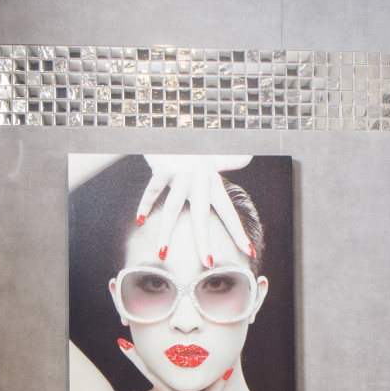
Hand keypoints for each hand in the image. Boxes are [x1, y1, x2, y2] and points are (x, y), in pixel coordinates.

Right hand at [136, 155, 255, 258]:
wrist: (175, 127)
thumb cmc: (194, 146)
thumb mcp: (215, 154)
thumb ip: (231, 160)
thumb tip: (249, 154)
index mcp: (213, 182)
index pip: (228, 212)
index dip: (238, 232)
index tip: (249, 252)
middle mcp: (200, 179)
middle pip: (200, 217)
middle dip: (203, 242)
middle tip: (207, 263)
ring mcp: (181, 174)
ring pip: (173, 209)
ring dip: (166, 232)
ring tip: (163, 253)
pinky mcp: (163, 167)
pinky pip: (152, 191)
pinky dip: (145, 205)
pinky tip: (140, 221)